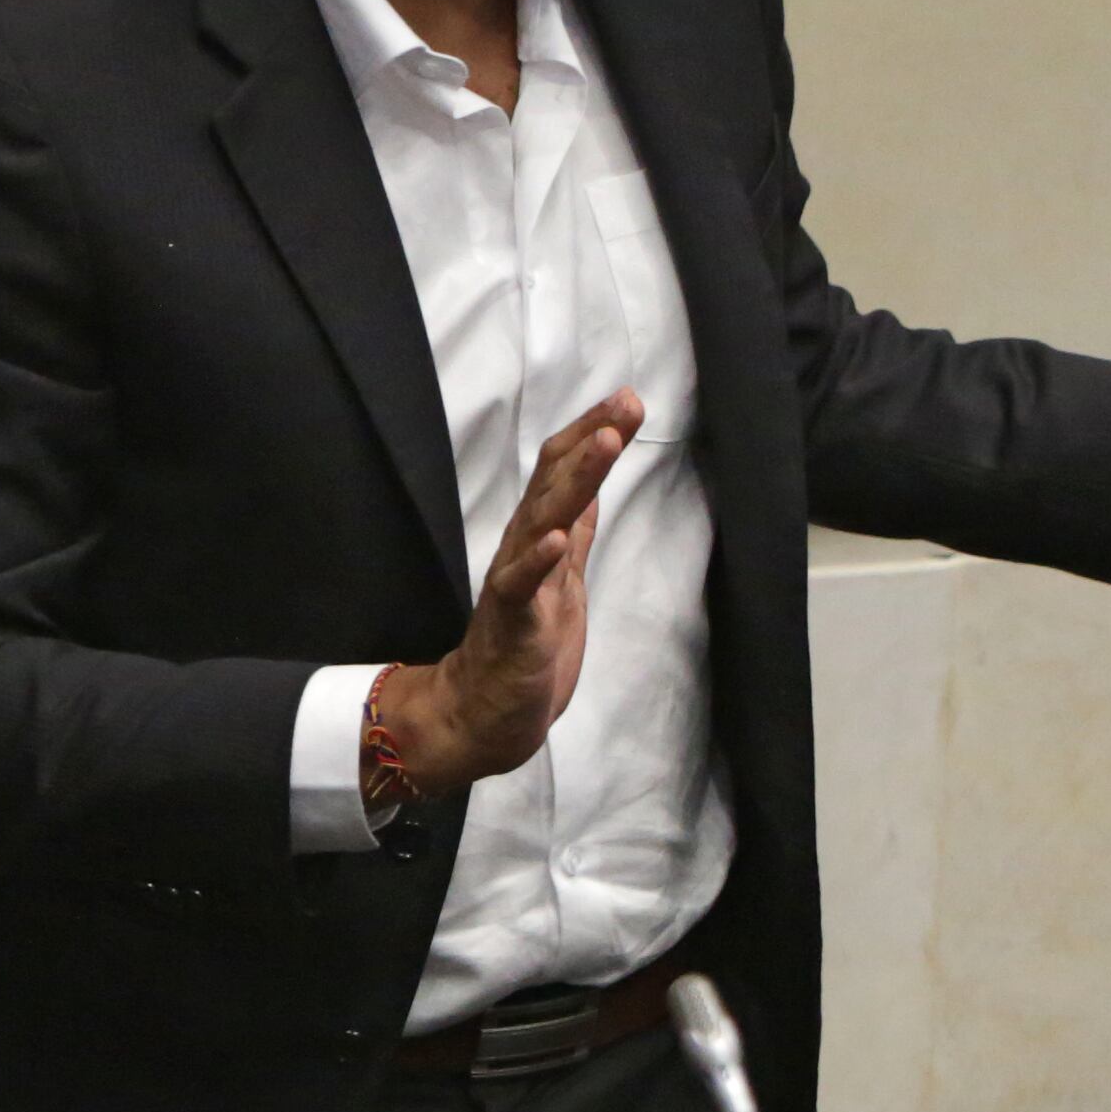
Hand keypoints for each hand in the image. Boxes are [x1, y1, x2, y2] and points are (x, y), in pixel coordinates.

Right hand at [373, 392, 637, 793]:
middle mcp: (523, 549)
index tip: (626, 399)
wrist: (484, 712)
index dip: (593, 434)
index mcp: (539, 538)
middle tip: (625, 402)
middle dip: (590, 439)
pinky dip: (538, 560)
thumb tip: (593, 487)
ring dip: (574, 481)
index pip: (563, 472)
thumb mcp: (565, 577)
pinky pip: (520, 586)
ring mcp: (516, 583)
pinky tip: (558, 537)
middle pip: (554, 482)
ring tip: (605, 443)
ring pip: (543, 520)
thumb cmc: (526, 644)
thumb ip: (576, 530)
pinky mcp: (513, 623)